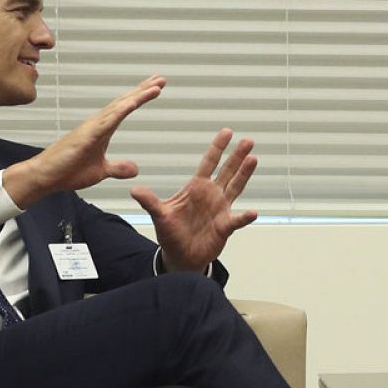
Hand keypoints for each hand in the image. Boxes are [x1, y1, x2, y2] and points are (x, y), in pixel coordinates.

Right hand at [3, 75, 164, 206]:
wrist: (44, 177)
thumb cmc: (67, 170)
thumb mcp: (101, 171)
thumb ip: (118, 168)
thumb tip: (135, 168)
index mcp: (102, 129)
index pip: (125, 108)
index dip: (140, 97)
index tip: (156, 87)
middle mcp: (97, 124)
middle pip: (124, 102)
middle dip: (143, 90)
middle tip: (161, 79)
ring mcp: (91, 128)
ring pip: (118, 108)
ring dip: (137, 96)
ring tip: (155, 86)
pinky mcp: (86, 137)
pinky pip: (107, 122)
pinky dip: (120, 112)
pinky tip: (133, 104)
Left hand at [131, 129, 258, 273]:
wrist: (181, 256)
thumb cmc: (172, 233)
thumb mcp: (159, 215)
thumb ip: (150, 201)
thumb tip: (134, 189)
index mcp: (196, 188)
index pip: (209, 163)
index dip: (218, 148)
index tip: (227, 132)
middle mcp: (212, 195)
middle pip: (227, 171)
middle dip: (237, 156)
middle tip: (248, 141)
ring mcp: (221, 209)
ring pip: (235, 188)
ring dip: (244, 175)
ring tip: (253, 160)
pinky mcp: (225, 226)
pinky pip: (236, 220)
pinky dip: (244, 217)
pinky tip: (253, 212)